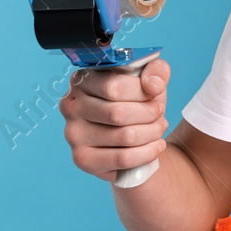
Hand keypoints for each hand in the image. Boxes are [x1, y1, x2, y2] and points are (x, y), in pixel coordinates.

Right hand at [59, 57, 169, 181]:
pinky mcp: (83, 159)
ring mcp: (73, 134)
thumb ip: (156, 71)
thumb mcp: (148, 80)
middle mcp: (71, 106)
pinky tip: (156, 145)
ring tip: (159, 128)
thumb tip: (153, 85)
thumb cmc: (136, 103)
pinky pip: (123, 158)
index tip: (154, 94)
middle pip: (118, 113)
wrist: (130, 137)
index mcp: (82, 80)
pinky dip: (147, 152)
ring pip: (125, 136)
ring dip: (152, 132)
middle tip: (159, 113)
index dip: (142, 92)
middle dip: (149, 114)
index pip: (114, 86)